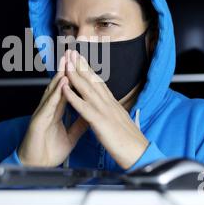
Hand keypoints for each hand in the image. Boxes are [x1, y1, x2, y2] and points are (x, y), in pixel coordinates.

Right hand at [18, 55, 88, 166]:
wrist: (36, 165)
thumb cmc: (48, 150)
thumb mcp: (70, 136)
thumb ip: (79, 124)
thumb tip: (90, 115)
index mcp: (57, 111)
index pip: (67, 90)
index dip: (74, 78)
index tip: (81, 64)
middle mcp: (49, 109)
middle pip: (59, 86)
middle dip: (65, 70)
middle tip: (72, 53)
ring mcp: (43, 113)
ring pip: (52, 91)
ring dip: (60, 76)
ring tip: (67, 62)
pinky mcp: (38, 121)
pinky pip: (48, 105)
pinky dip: (55, 94)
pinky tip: (61, 84)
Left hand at [61, 49, 148, 169]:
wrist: (139, 152)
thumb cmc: (130, 141)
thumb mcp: (121, 122)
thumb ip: (114, 113)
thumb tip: (111, 108)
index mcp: (112, 103)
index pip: (98, 82)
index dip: (88, 69)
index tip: (80, 59)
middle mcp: (108, 103)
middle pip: (92, 80)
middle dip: (80, 65)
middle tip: (70, 52)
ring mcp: (104, 110)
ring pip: (87, 89)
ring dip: (75, 74)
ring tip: (66, 62)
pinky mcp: (100, 121)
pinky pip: (83, 107)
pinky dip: (73, 97)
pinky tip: (64, 88)